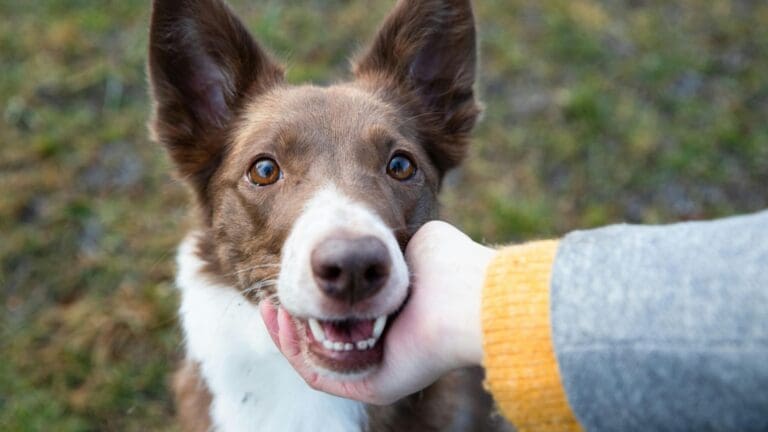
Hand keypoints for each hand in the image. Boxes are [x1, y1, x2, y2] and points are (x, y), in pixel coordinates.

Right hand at [260, 221, 494, 403]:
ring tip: (275, 306)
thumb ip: (386, 239)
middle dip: (294, 318)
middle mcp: (383, 346)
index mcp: (392, 317)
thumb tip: (368, 235)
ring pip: (316, 358)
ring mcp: (376, 369)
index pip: (342, 313)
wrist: (467, 296)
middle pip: (324, 339)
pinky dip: (295, 351)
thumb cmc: (448, 264)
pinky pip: (319, 375)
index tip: (296, 273)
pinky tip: (284, 320)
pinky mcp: (370, 386)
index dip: (315, 296)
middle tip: (275, 296)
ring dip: (287, 334)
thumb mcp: (412, 239)